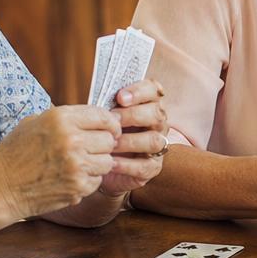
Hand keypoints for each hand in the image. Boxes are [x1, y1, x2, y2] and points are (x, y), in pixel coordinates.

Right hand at [0, 105, 121, 218]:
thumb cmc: (14, 154)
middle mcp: (71, 140)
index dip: (110, 123)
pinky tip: (70, 178)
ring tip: (78, 165)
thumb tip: (95, 116)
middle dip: (103, 145)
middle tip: (91, 150)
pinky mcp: (78, 187)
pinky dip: (88, 181)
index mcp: (60, 118)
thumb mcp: (34, 123)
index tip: (110, 129)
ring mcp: (76, 165)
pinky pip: (97, 180)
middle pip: (109, 139)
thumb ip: (65, 118)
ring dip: (97, 164)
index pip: (103, 116)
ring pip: (107, 161)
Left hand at [96, 79, 168, 200]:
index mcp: (147, 104)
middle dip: (133, 115)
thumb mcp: (102, 117)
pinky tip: (111, 162)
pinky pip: (145, 166)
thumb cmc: (101, 132)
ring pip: (154, 140)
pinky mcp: (153, 167)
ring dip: (130, 141)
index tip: (120, 97)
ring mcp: (158, 145)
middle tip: (113, 121)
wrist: (98, 162)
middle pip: (157, 114)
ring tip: (110, 144)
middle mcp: (157, 123)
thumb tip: (98, 103)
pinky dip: (127, 164)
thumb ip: (105, 107)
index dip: (139, 92)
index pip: (153, 90)